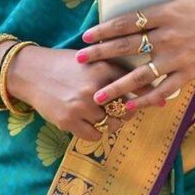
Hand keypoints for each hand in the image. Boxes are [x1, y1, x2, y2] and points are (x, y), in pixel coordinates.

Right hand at [5, 45, 146, 140]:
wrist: (32, 72)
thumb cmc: (66, 64)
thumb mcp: (92, 59)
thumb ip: (115, 68)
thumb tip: (146, 79)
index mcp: (102, 67)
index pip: (135, 84)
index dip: (150, 95)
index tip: (162, 100)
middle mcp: (94, 88)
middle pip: (126, 108)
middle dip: (130, 111)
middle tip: (128, 109)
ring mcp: (81, 106)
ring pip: (111, 123)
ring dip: (113, 122)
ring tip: (109, 115)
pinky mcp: (68, 121)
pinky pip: (94, 135)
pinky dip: (97, 131)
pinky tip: (93, 121)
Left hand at [75, 0, 194, 110]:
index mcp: (165, 12)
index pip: (128, 21)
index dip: (105, 29)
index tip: (87, 35)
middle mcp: (168, 35)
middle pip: (128, 46)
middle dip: (101, 54)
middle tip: (81, 60)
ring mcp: (177, 57)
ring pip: (141, 74)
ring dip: (117, 86)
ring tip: (97, 95)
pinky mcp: (187, 73)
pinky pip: (163, 89)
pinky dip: (146, 100)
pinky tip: (129, 107)